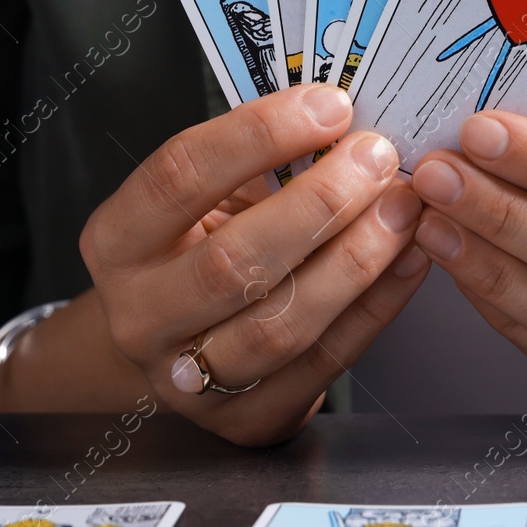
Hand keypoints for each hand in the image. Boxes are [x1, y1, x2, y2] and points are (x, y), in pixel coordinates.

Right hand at [79, 84, 427, 445]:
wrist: (173, 353)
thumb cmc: (199, 252)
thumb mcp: (208, 200)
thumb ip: (262, 163)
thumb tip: (346, 116)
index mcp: (117, 242)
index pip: (179, 177)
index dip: (257, 136)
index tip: (327, 105)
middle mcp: (141, 315)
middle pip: (233, 262)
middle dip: (320, 203)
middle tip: (378, 158)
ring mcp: (188, 381)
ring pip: (281, 324)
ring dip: (356, 260)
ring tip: (402, 208)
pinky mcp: (245, 421)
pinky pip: (324, 363)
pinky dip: (378, 306)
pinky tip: (409, 260)